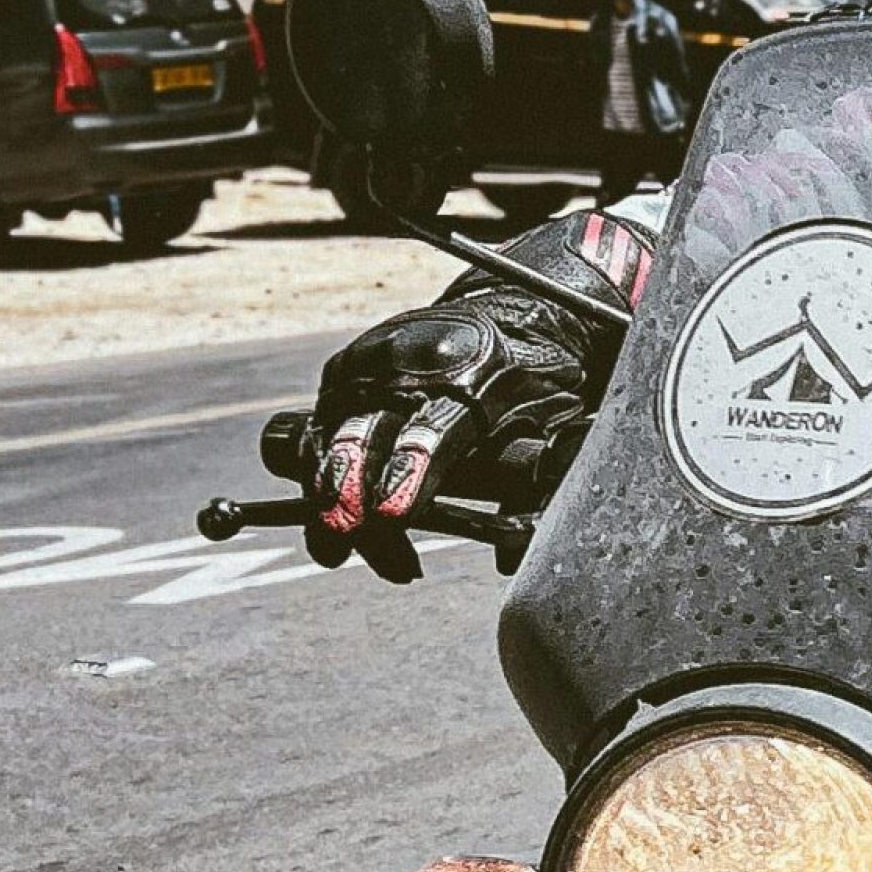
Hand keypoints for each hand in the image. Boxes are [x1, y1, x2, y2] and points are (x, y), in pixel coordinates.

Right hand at [302, 278, 618, 581]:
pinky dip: (318, 476)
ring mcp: (370, 365)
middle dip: (347, 486)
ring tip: (333, 551)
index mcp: (473, 375)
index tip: (393, 516)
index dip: (410, 474)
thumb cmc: (535, 378)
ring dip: (328, 496)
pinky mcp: (344, 371)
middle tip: (342, 532)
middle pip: (366, 433)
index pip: (433, 432)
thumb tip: (511, 561)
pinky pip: (320, 429)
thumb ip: (536, 480)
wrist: (508, 310)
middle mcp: (410, 366)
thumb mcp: (553, 417)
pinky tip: (329, 521)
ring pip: (333, 437)